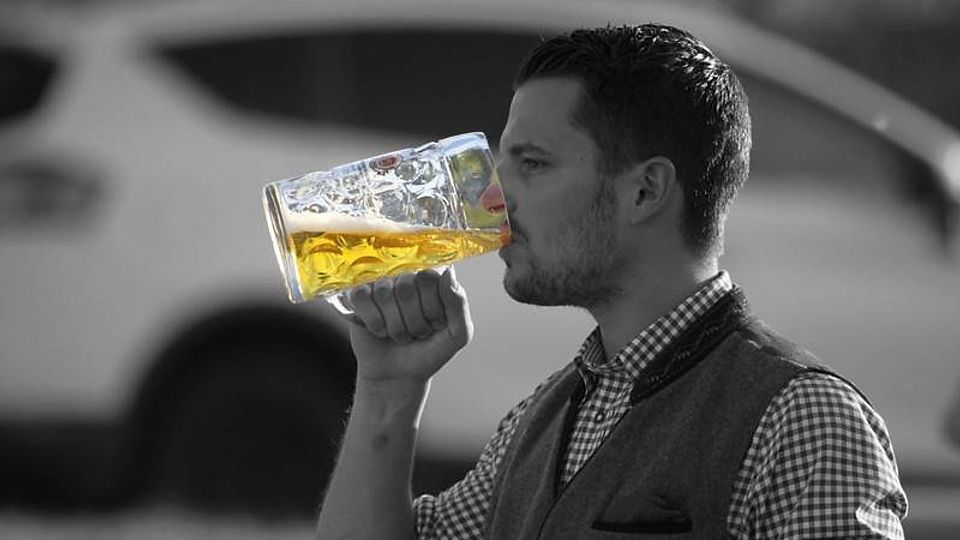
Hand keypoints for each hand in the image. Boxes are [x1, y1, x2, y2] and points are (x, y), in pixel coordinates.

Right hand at [342, 267, 472, 384]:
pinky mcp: (359, 296)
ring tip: (400, 335)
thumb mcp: (458, 334)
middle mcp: (408, 276)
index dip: (432, 306)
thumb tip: (447, 274)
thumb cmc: (430, 351)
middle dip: (414, 320)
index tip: (436, 324)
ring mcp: (383, 284)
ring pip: (384, 292)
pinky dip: (374, 321)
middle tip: (417, 332)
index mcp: (433, 280)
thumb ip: (458, 303)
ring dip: (394, 325)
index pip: (430, 276)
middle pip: (407, 284)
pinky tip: (381, 331)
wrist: (401, 375)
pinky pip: (362, 296)